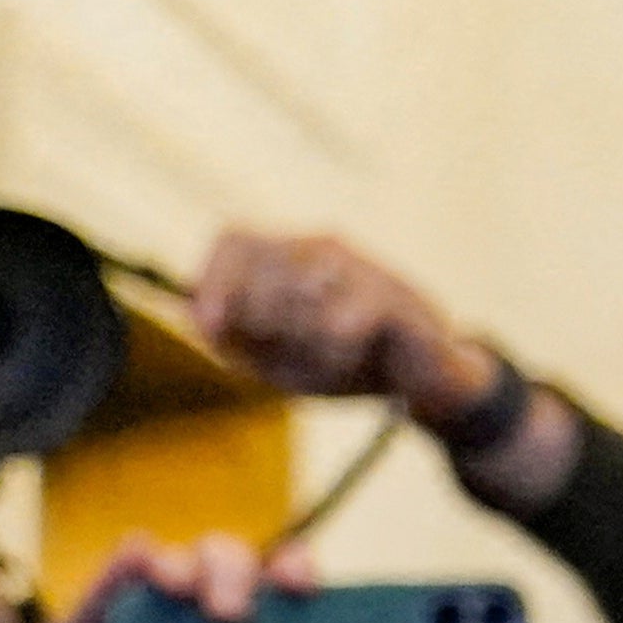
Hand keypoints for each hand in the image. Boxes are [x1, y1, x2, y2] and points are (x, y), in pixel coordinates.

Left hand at [189, 232, 494, 426]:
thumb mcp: (275, 361)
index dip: (215, 281)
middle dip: (263, 323)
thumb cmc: (345, 364)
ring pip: (299, 291)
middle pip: (262, 269)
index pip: (234, 240)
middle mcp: (324, 248)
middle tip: (291, 352)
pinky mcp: (394, 295)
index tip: (214, 331)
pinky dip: (336, 351)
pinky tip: (352, 358)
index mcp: (290, 257)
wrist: (424, 383)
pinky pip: (341, 322)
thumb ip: (233, 338)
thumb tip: (197, 314)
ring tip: (326, 357)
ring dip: (303, 338)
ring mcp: (362, 265)